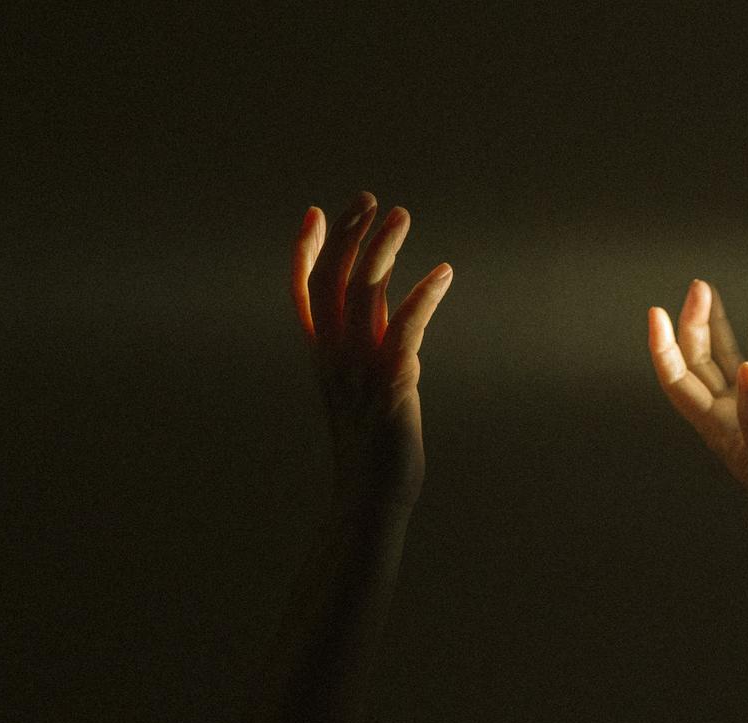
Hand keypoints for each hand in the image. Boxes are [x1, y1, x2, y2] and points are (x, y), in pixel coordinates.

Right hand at [291, 191, 452, 511]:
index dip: (304, 251)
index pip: (304, 294)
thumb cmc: (373, 446)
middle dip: (347, 235)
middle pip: (330, 281)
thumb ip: (372, 347)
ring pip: (362, 295)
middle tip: (369, 199)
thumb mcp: (366, 387)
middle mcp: (334, 358)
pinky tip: (443, 273)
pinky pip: (405, 330)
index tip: (315, 212)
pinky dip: (423, 297)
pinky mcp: (391, 386)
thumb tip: (389, 313)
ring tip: (401, 215)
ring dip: (382, 250)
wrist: (371, 498)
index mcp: (324, 358)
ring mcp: (360, 371)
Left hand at [647, 280, 747, 567]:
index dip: (664, 347)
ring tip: (711, 292)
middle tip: (700, 285)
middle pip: (698, 363)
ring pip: (725, 363)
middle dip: (694, 324)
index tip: (657, 311)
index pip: (678, 379)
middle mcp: (727, 418)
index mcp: (718, 428)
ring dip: (716, 330)